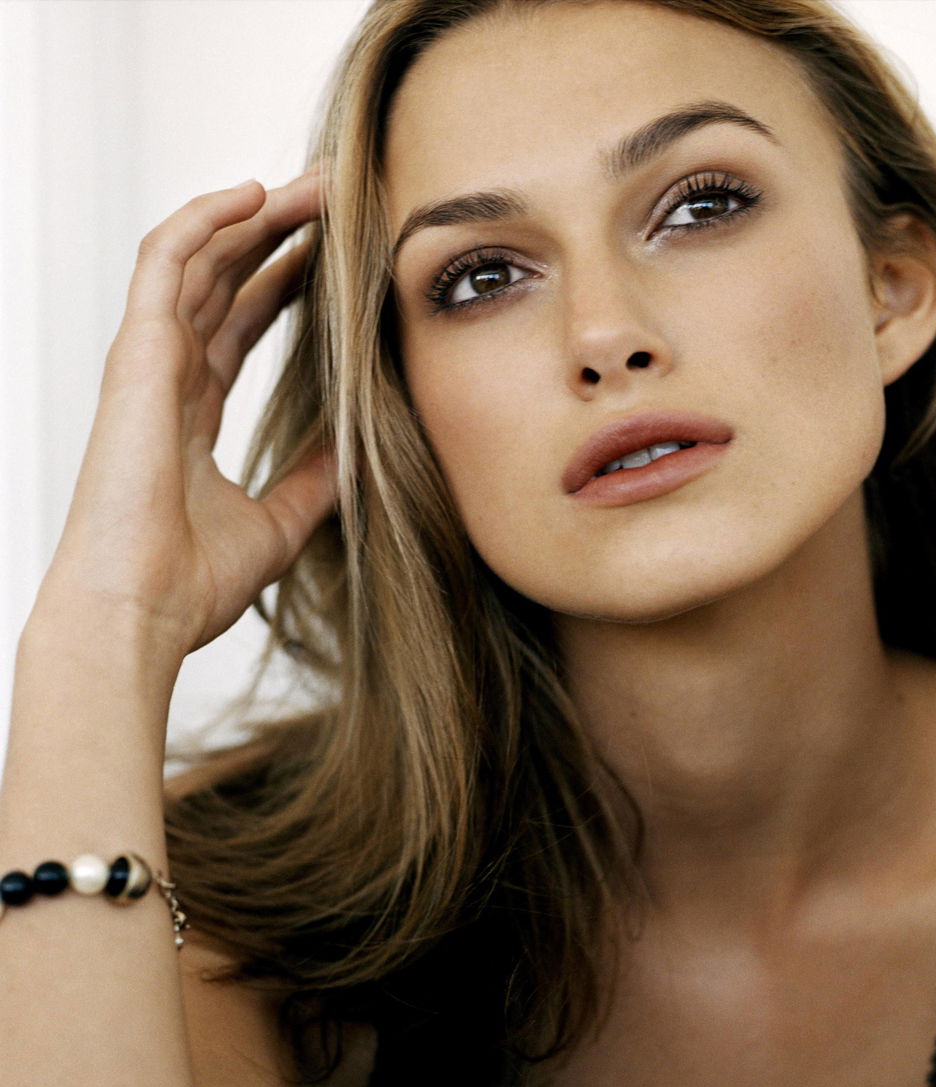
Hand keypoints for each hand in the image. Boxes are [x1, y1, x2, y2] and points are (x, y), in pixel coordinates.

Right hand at [30, 169, 336, 685]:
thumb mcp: (280, 523)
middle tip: (338, 200)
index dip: (285, 282)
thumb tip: (361, 448)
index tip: (338, 256)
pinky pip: (166, 261)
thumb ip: (315, 480)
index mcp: (190, 415)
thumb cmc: (190, 585)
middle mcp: (166, 379)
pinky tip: (255, 194)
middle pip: (224, 279)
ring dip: (256, 214)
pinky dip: (207, 220)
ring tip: (317, 185)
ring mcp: (147, 363)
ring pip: (200, 257)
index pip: (240, 323)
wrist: (138, 614)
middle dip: (279, 234)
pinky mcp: (136, 354)